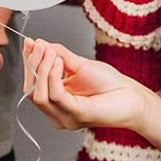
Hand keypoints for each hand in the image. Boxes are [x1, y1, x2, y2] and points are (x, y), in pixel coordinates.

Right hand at [22, 38, 145, 131]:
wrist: (132, 97)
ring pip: (39, 95)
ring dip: (42, 69)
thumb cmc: (109, 84)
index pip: (31, 85)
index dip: (28, 63)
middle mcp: (57, 114)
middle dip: (33, 65)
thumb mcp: (78, 64)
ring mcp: (66, 118)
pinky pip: (55, 95)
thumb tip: (38, 43)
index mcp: (56, 103)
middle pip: (31, 91)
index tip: (29, 43)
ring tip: (51, 52)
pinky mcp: (77, 115)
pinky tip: (59, 62)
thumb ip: (57, 55)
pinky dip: (53, 75)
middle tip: (40, 46)